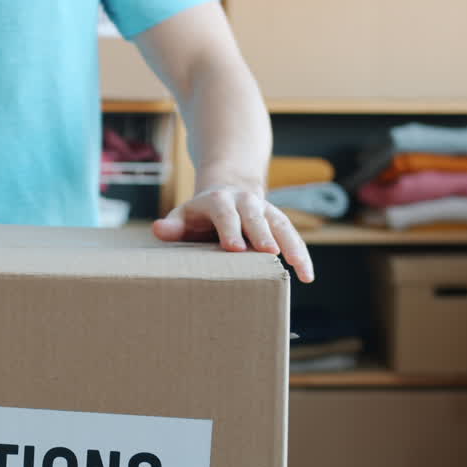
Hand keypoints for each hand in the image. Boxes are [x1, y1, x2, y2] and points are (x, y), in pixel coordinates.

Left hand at [154, 185, 314, 282]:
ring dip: (292, 245)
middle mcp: (245, 202)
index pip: (224, 214)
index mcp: (218, 200)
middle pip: (256, 217)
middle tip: (269, 253)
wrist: (226, 191)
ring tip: (300, 268)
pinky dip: (302, 253)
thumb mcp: (183, 216)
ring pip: (281, 225)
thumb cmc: (200, 215)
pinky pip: (293, 236)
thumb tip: (159, 230)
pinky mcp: (278, 221)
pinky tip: (307, 274)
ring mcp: (265, 210)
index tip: (234, 248)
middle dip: (262, 234)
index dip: (229, 229)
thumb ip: (173, 226)